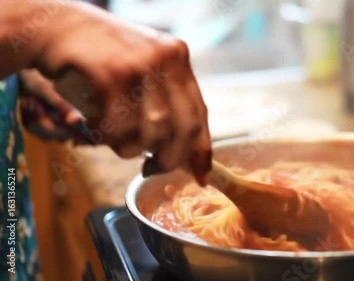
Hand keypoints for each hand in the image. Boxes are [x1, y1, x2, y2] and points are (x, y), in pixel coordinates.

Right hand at [29, 2, 211, 183]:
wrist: (57, 27)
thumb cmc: (101, 58)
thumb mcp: (142, 70)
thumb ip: (165, 102)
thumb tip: (185, 155)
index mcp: (177, 57)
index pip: (199, 113)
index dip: (201, 151)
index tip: (200, 176)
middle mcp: (164, 58)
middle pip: (182, 128)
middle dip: (168, 159)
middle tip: (152, 168)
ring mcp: (139, 65)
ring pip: (151, 133)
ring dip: (131, 149)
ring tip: (116, 140)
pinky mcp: (111, 74)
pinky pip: (118, 128)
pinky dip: (107, 138)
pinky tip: (96, 128)